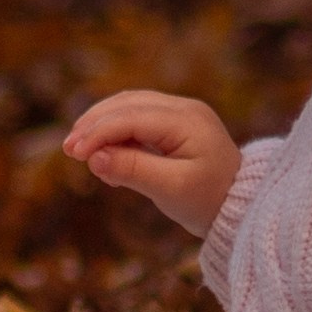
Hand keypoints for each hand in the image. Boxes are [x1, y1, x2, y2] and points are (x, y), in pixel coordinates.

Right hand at [61, 88, 241, 237]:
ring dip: (102, 124)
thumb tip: (93, 158)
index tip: (74, 153)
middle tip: (69, 149)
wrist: (242, 205)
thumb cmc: (209, 200)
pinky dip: (117, 132)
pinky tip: (104, 154)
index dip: (98, 132)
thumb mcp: (171, 189)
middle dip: (94, 124)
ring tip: (79, 149)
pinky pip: (138, 119)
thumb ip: (132, 170)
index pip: (131, 117)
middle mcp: (183, 109)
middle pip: (127, 105)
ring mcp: (180, 114)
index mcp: (187, 120)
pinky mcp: (175, 125)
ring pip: (130, 107)